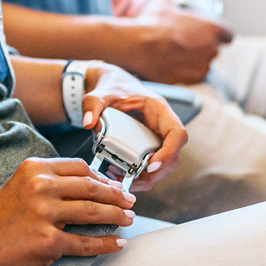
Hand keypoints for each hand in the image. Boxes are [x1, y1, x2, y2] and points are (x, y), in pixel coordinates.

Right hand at [0, 157, 135, 265]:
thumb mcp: (20, 186)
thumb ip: (49, 182)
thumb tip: (88, 186)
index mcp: (34, 168)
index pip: (80, 168)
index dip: (102, 178)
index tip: (115, 186)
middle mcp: (41, 187)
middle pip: (91, 188)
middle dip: (116, 196)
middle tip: (130, 202)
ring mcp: (45, 214)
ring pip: (93, 212)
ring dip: (116, 216)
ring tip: (128, 220)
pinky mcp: (48, 242)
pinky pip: (85, 243)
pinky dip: (105, 244)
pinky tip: (116, 243)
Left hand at [79, 63, 187, 189]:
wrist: (110, 86)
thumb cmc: (111, 87)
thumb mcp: (100, 93)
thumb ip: (92, 105)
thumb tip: (88, 124)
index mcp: (159, 109)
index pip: (177, 134)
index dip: (169, 153)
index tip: (151, 165)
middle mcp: (163, 126)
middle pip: (174, 156)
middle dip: (156, 172)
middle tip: (131, 178)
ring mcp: (158, 138)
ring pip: (164, 166)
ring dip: (146, 178)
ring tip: (120, 178)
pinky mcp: (149, 147)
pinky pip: (151, 167)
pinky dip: (138, 176)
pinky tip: (118, 175)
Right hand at [122, 0, 232, 83]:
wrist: (139, 47)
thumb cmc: (153, 21)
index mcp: (213, 28)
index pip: (227, 34)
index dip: (218, 33)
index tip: (206, 32)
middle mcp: (213, 48)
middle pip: (215, 48)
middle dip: (204, 45)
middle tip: (186, 40)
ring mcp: (204, 65)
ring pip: (205, 61)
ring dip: (196, 58)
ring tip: (177, 52)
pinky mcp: (193, 78)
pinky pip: (196, 74)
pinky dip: (188, 70)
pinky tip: (174, 62)